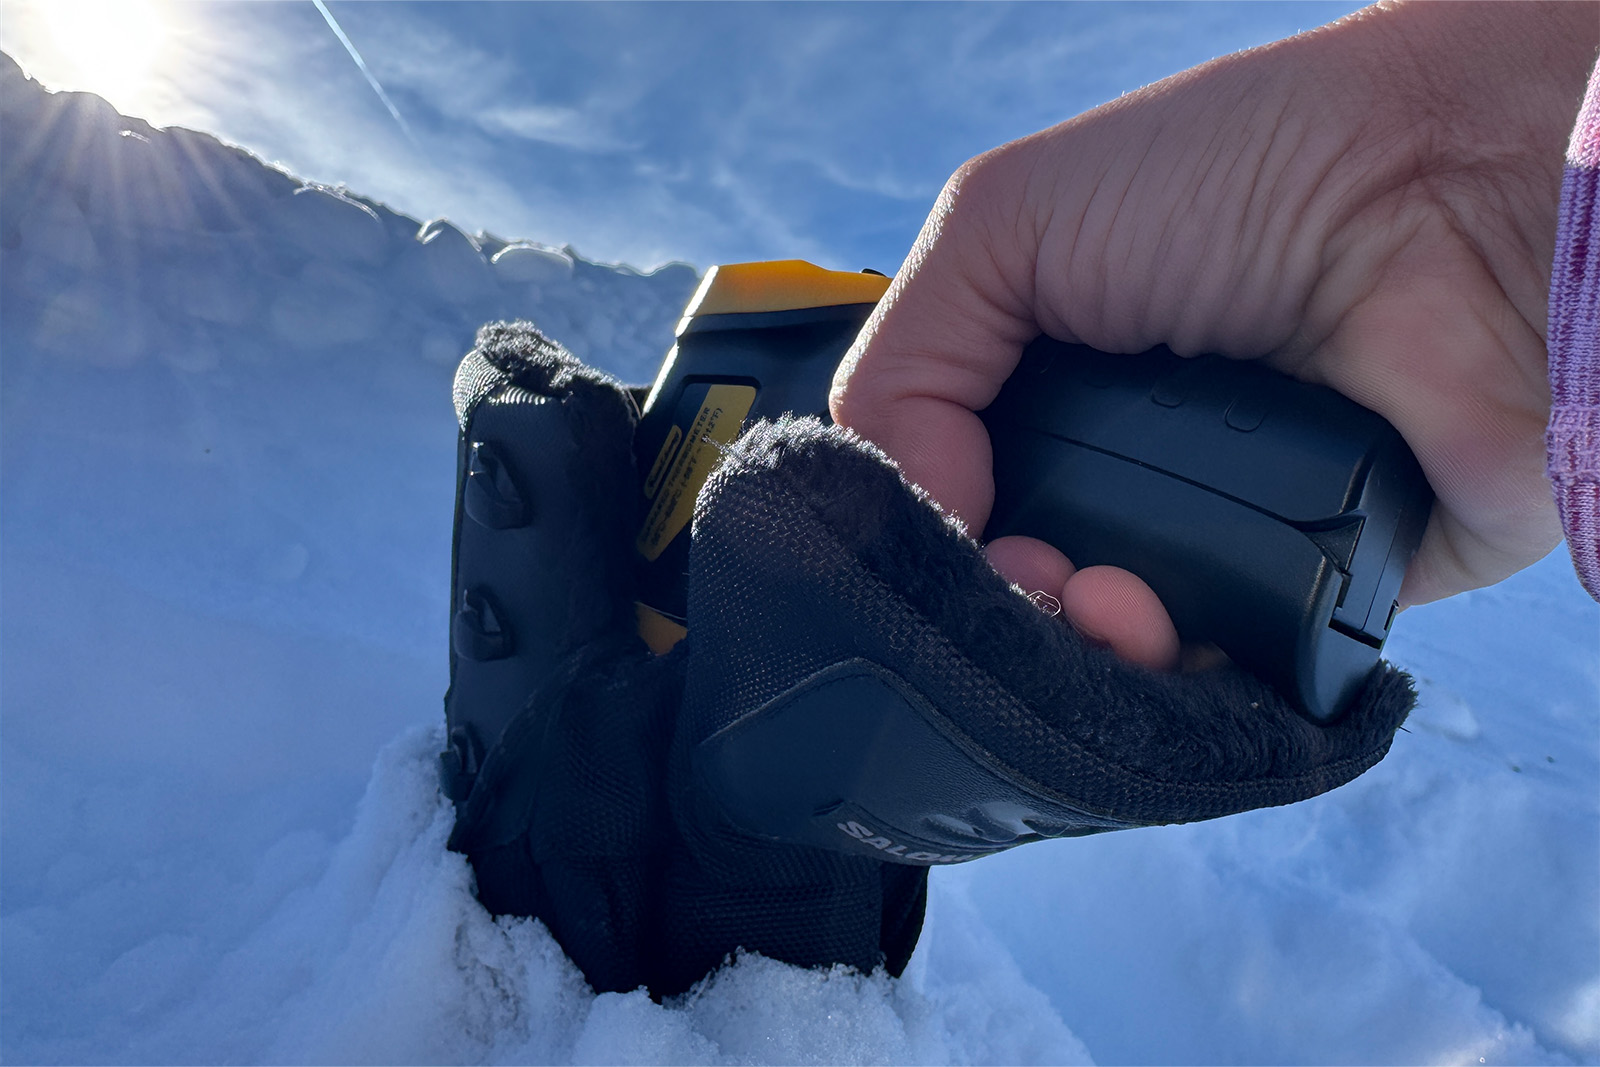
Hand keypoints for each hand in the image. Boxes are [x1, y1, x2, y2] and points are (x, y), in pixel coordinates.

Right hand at [831, 1, 1598, 665]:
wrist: (1454, 195)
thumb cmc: (1240, 171)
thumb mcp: (1002, 224)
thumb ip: (903, 372)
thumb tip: (906, 522)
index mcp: (1040, 393)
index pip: (943, 506)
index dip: (930, 538)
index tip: (959, 535)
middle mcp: (1116, 475)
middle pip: (1014, 600)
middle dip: (1005, 611)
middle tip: (1043, 575)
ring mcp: (1209, 545)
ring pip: (1103, 666)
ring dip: (1086, 657)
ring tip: (1117, 601)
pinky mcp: (1308, 606)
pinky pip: (1219, 696)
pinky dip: (1180, 692)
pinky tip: (1173, 636)